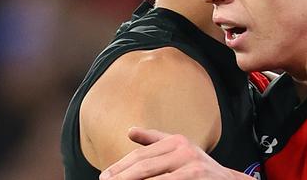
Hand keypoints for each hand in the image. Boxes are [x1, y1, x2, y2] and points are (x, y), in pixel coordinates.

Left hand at [100, 127, 252, 179]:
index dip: (120, 166)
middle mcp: (183, 150)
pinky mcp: (194, 177)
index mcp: (176, 141)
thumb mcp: (181, 151)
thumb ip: (156, 141)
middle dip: (121, 176)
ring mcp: (190, 165)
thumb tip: (130, 131)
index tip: (105, 176)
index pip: (141, 154)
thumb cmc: (201, 171)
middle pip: (143, 165)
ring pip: (150, 176)